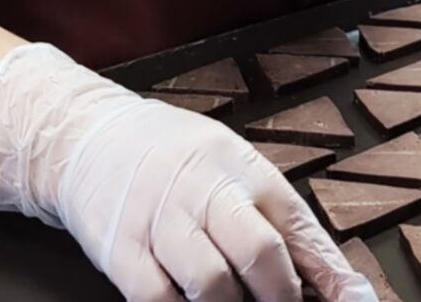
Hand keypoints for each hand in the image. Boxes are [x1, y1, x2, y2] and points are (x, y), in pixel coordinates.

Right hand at [0, 43, 378, 301]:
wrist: (88, 134)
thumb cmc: (171, 155)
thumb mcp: (229, 163)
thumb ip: (273, 216)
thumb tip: (332, 281)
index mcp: (239, 165)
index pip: (296, 225)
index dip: (332, 276)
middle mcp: (202, 188)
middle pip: (257, 251)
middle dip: (279, 295)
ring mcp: (159, 219)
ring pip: (210, 284)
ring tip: (230, 301)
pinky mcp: (121, 248)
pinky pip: (158, 300)